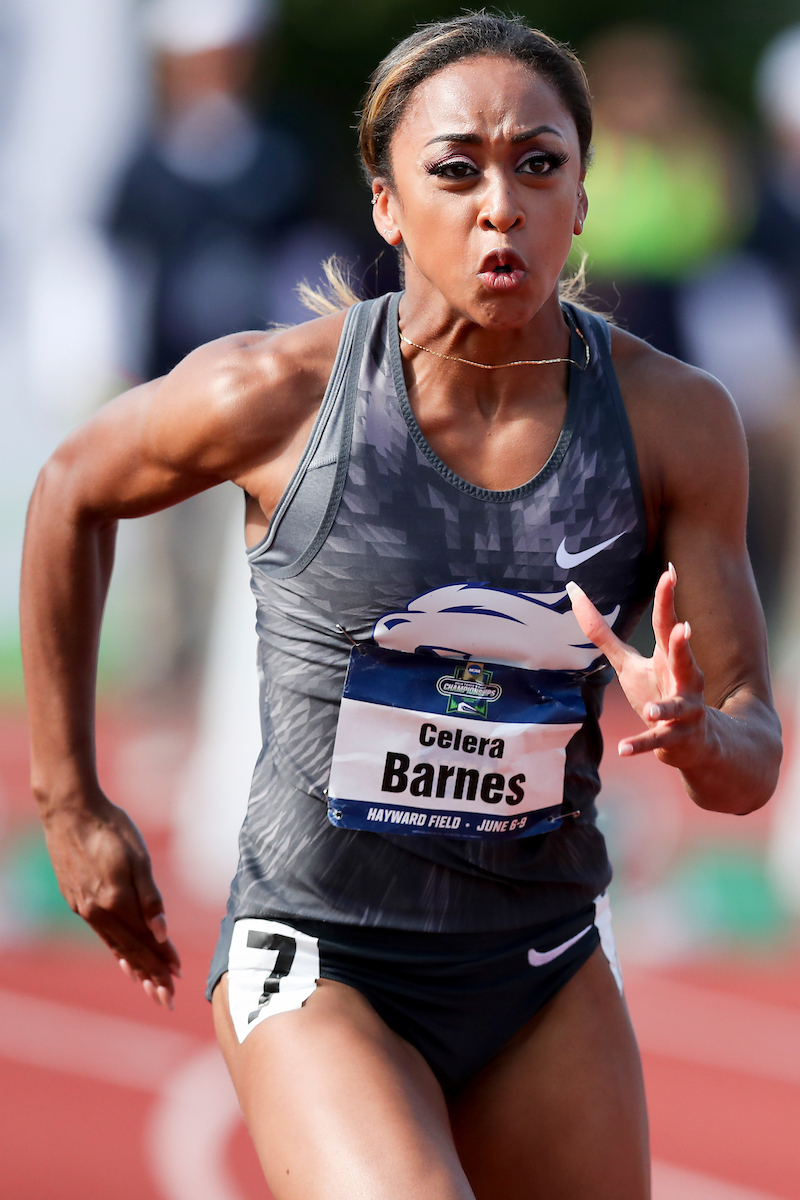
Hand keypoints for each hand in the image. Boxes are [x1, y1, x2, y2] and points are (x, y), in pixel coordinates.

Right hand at [42, 793, 180, 1008]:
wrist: (70, 811)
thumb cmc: (111, 828)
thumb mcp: (139, 857)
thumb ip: (150, 898)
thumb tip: (162, 933)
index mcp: (117, 901)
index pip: (146, 940)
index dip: (163, 959)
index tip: (179, 977)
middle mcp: (99, 911)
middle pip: (130, 951)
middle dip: (151, 975)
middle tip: (166, 999)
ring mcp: (85, 908)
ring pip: (115, 945)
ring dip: (134, 967)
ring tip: (148, 986)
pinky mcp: (77, 901)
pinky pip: (101, 934)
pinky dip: (115, 950)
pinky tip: (122, 959)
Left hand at [566, 565, 707, 765]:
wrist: (690, 739)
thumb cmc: (657, 690)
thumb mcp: (629, 662)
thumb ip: (602, 634)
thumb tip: (574, 595)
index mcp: (668, 657)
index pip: (668, 623)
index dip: (668, 599)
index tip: (670, 571)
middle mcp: (682, 679)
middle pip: (682, 657)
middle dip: (682, 643)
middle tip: (683, 627)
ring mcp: (683, 709)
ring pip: (676, 706)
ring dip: (663, 706)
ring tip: (649, 709)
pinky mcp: (675, 736)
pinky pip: (656, 741)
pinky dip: (640, 745)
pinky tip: (623, 749)